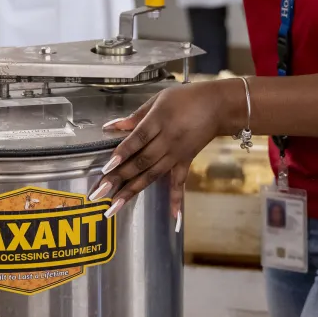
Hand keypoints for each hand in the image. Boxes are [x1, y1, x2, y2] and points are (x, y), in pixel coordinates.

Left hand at [91, 79, 234, 221]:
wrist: (218, 106)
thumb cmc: (186, 98)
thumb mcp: (159, 99)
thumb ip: (135, 116)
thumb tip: (111, 127)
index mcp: (159, 121)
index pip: (137, 140)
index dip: (122, 153)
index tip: (107, 168)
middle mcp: (167, 140)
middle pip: (141, 161)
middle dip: (119, 178)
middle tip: (99, 193)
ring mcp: (177, 154)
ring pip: (153, 175)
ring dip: (133, 191)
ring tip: (115, 206)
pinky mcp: (186, 162)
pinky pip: (179, 183)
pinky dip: (176, 200)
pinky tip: (173, 218)